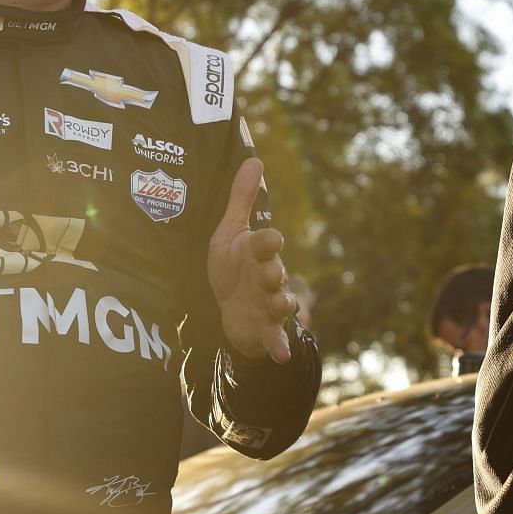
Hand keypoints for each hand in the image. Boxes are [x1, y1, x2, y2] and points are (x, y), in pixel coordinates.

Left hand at [207, 157, 293, 362]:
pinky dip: (279, 345)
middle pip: (274, 273)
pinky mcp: (265, 329)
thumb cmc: (233, 267)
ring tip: (280, 306)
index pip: (265, 244)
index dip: (267, 241)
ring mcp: (268, 304)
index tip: (272, 237)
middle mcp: (268, 277)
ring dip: (281, 304)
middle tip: (272, 273)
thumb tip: (255, 159)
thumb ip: (242, 199)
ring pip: (280, 303)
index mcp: (257, 253)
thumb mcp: (231, 233)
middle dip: (274, 273)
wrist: (233, 310)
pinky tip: (280, 354)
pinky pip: (274, 337)